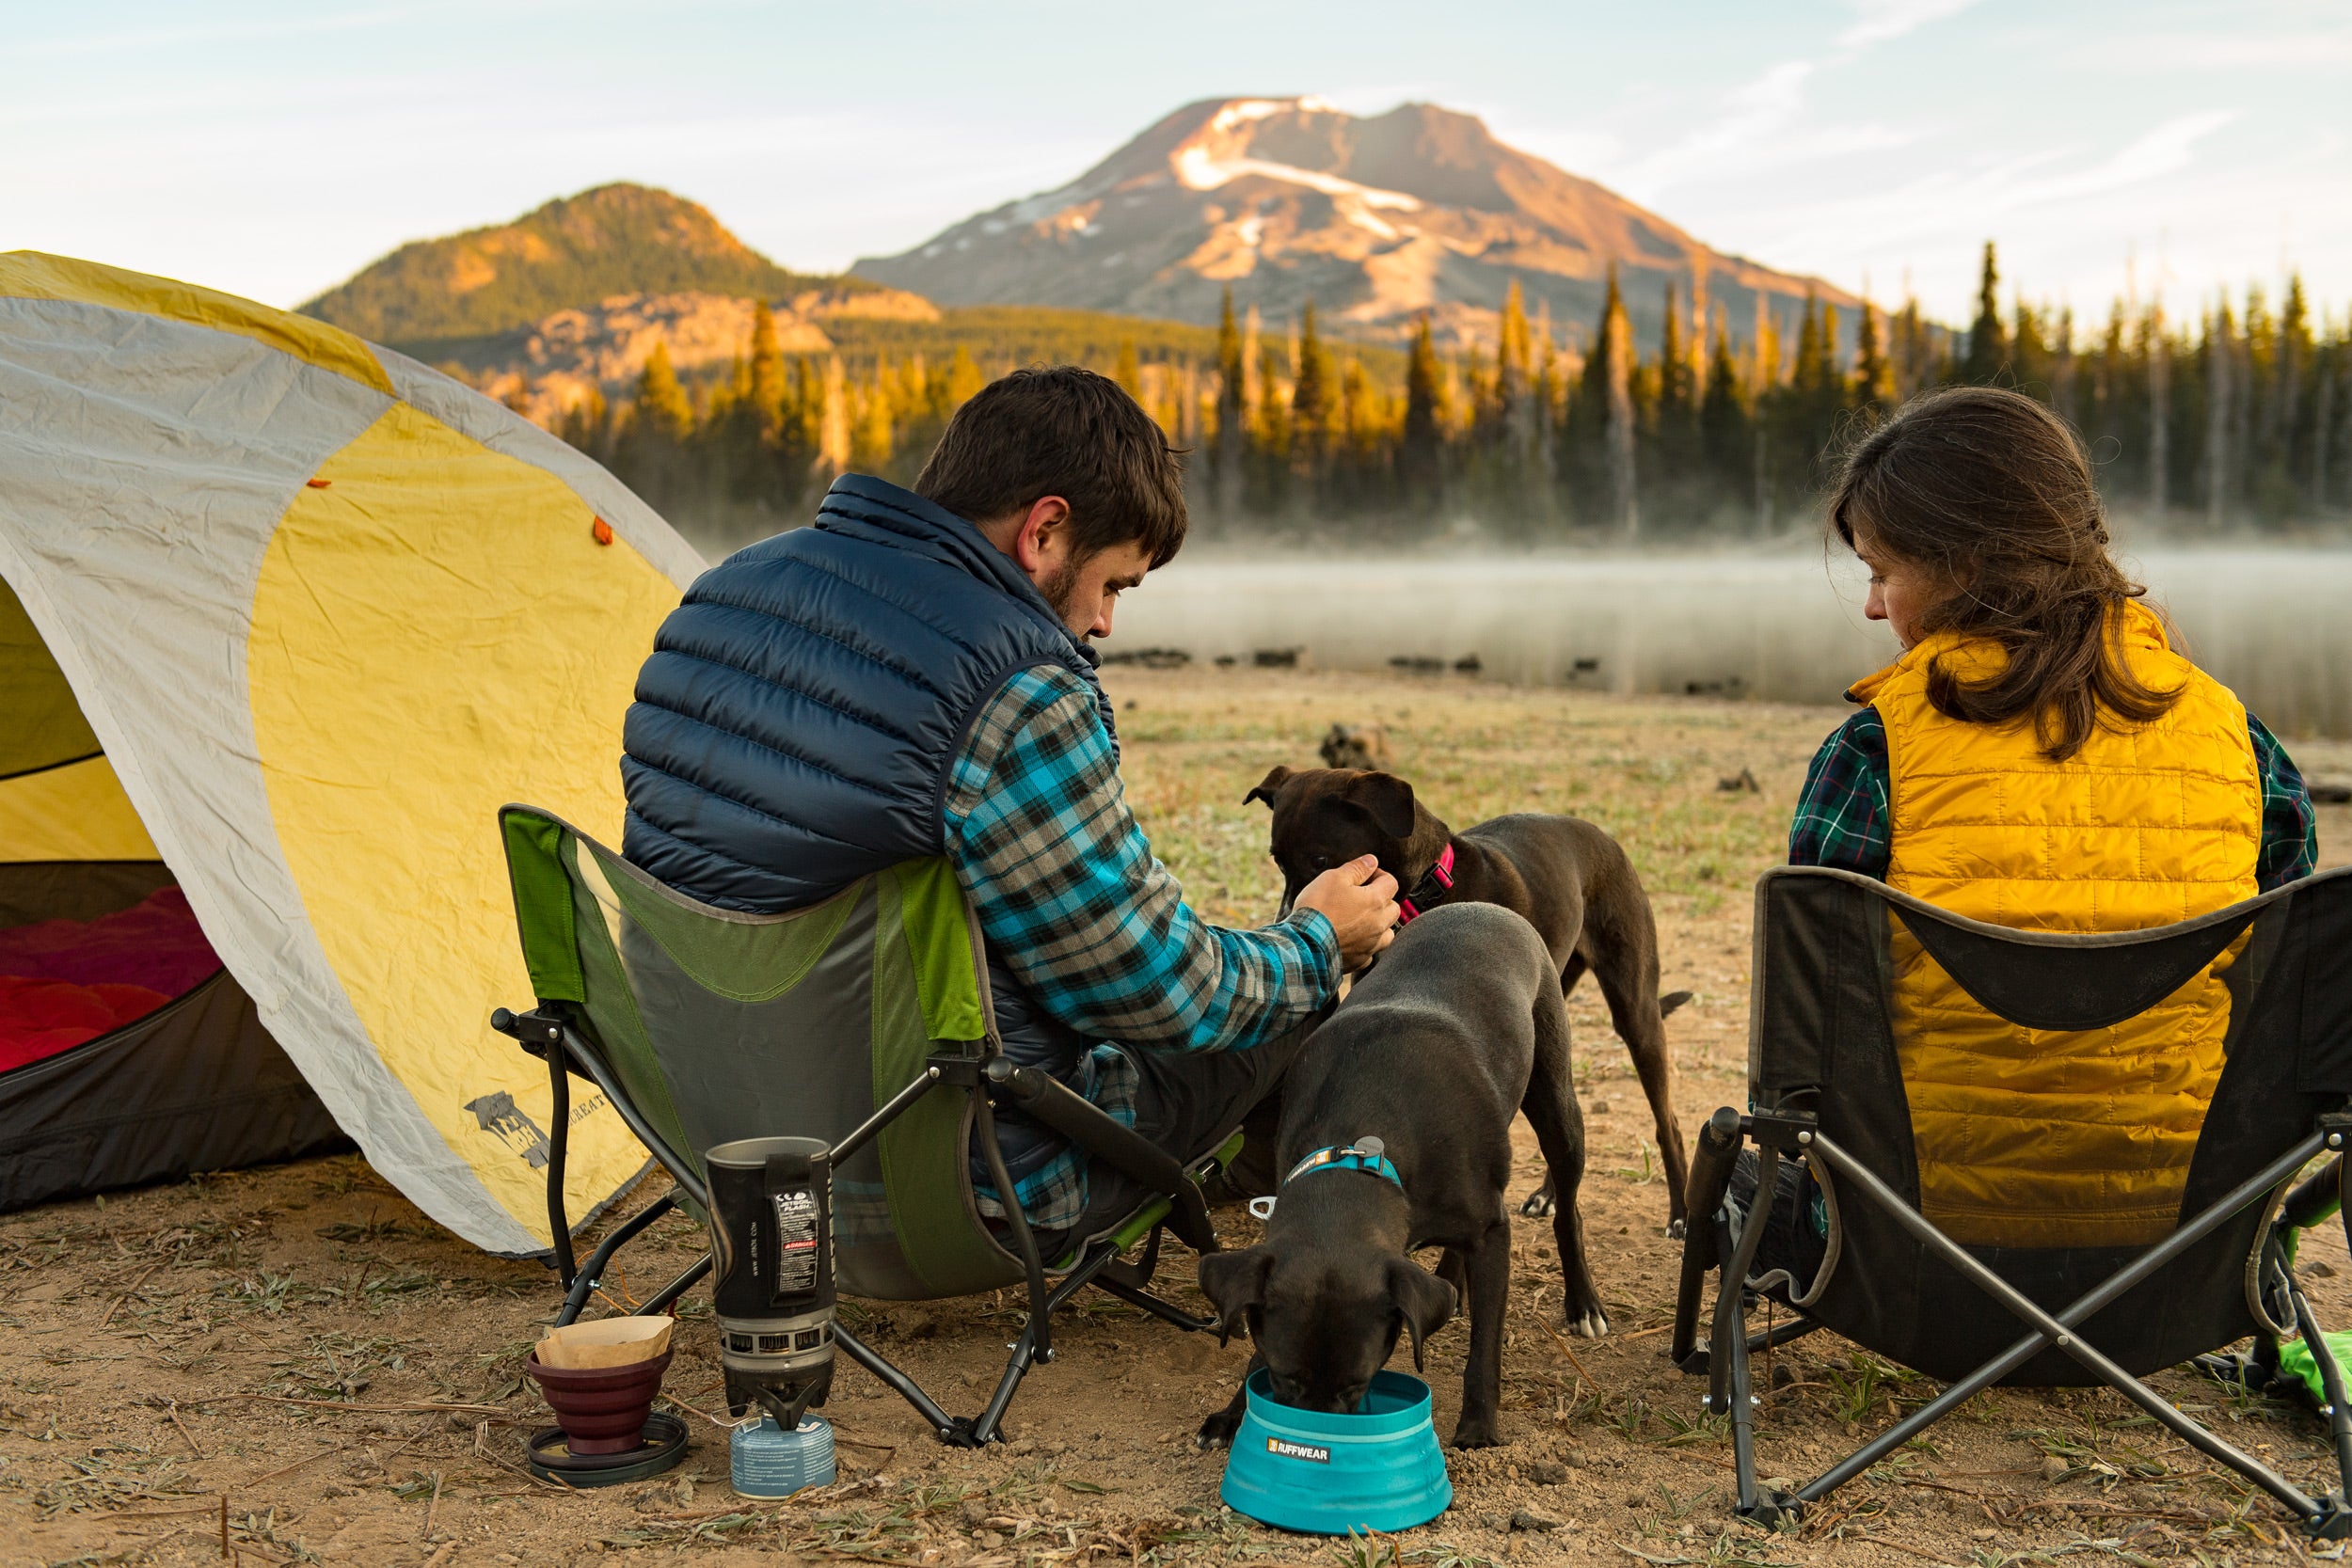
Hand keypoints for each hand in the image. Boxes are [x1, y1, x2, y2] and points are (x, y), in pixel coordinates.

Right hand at [1293, 855, 1399, 971]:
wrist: (1304, 944)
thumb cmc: (1318, 909)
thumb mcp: (1333, 878)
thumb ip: (1356, 868)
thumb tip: (1371, 861)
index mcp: (1376, 901)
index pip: (1391, 882)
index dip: (1378, 875)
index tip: (1364, 875)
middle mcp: (1379, 924)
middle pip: (1394, 908)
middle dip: (1382, 899)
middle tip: (1362, 896)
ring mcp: (1371, 944)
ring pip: (1387, 933)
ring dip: (1379, 925)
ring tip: (1361, 920)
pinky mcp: (1359, 961)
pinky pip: (1370, 952)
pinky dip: (1365, 945)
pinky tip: (1352, 940)